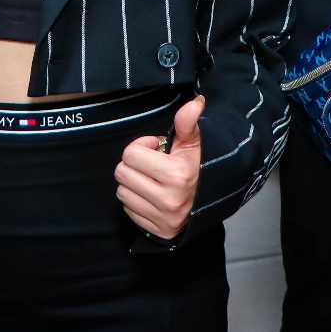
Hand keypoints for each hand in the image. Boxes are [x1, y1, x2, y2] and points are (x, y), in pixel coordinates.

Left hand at [114, 95, 205, 239]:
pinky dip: (135, 200)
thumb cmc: (198, 169)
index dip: (141, 147)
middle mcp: (168, 199)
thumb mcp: (193, 144)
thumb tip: (196, 101)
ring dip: (132, 182)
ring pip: (121, 191)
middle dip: (134, 164)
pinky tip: (151, 195)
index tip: (156, 149)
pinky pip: (127, 209)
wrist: (209, 204)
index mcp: (177, 174)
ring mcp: (162, 217)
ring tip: (151, 179)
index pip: (131, 154)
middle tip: (151, 164)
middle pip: (122, 172)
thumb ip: (188, 123)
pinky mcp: (156, 231)